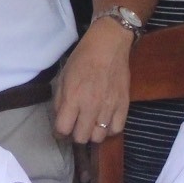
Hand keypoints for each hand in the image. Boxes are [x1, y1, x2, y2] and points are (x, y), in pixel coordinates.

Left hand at [54, 18, 134, 141]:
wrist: (109, 45)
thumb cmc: (83, 58)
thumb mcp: (63, 76)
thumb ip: (60, 100)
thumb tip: (61, 119)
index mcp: (73, 97)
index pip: (63, 129)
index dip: (59, 132)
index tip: (61, 130)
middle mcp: (90, 106)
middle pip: (81, 137)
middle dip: (75, 135)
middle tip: (76, 127)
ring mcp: (109, 107)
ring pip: (99, 137)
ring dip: (92, 134)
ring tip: (91, 125)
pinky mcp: (124, 105)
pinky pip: (116, 129)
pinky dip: (109, 130)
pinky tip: (105, 122)